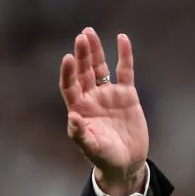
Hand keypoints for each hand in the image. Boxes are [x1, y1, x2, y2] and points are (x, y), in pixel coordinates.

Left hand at [59, 28, 148, 194]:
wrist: (125, 163)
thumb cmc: (104, 157)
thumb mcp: (90, 147)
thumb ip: (80, 134)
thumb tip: (73, 117)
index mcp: (79, 109)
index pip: (70, 86)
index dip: (68, 72)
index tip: (67, 57)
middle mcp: (91, 98)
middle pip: (83, 71)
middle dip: (82, 55)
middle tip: (82, 36)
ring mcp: (109, 95)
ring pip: (100, 67)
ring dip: (95, 51)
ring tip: (89, 32)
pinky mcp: (127, 95)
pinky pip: (125, 71)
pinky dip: (124, 55)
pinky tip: (121, 39)